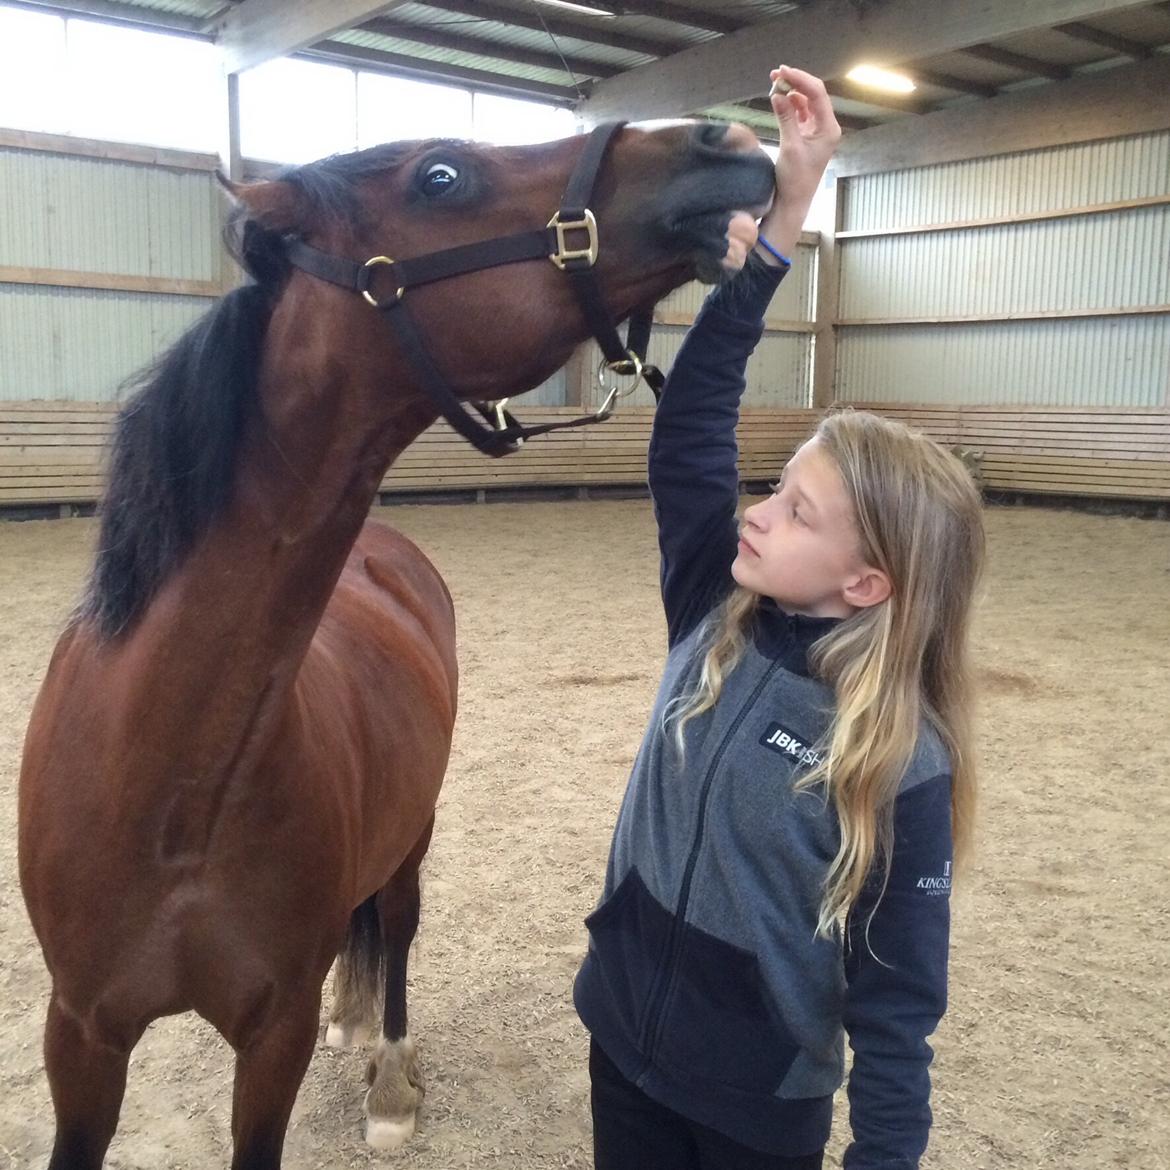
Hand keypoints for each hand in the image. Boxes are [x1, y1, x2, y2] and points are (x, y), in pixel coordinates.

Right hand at [755, 65, 841, 263]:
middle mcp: (826, 127)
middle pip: (812, 94)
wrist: (793, 202)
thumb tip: (778, 95)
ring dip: (790, 92)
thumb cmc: (795, 180)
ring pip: (805, 102)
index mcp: (829, 129)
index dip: (800, 80)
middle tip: (776, 74)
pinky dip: (788, 104)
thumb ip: (785, 118)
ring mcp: (816, 130)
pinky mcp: (806, 135)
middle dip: (795, 82)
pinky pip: (799, 113)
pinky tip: (778, 99)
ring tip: (774, 84)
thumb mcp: (789, 147)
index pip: (817, 94)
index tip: (783, 72)